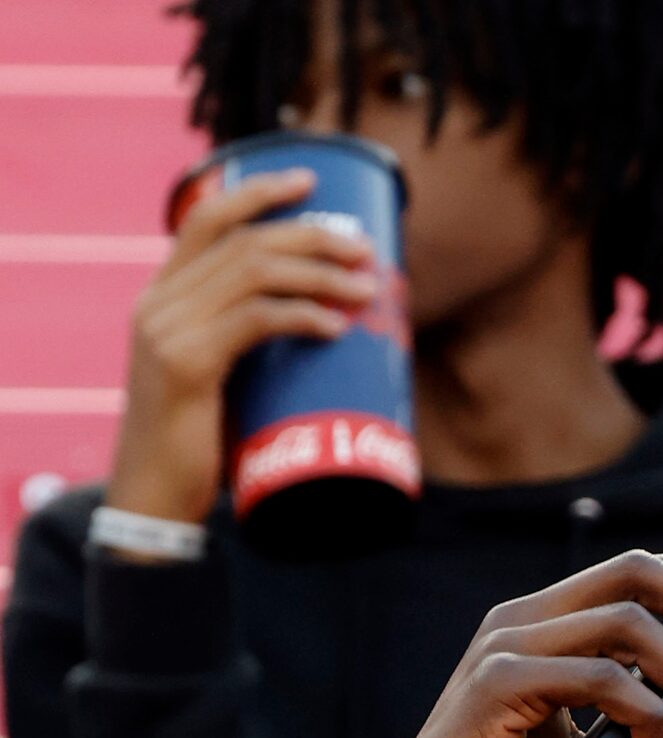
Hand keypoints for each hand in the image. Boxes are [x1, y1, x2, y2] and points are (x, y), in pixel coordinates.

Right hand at [106, 169, 379, 526]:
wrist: (156, 494)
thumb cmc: (198, 441)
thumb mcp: (220, 376)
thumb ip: (245, 343)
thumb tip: (319, 326)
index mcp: (163, 295)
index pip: (205, 217)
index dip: (258, 191)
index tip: (309, 178)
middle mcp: (159, 301)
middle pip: (243, 241)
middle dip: (310, 236)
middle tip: (362, 247)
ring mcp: (168, 330)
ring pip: (252, 274)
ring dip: (318, 275)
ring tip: (366, 288)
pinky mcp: (187, 365)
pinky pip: (253, 322)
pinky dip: (301, 317)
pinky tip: (336, 327)